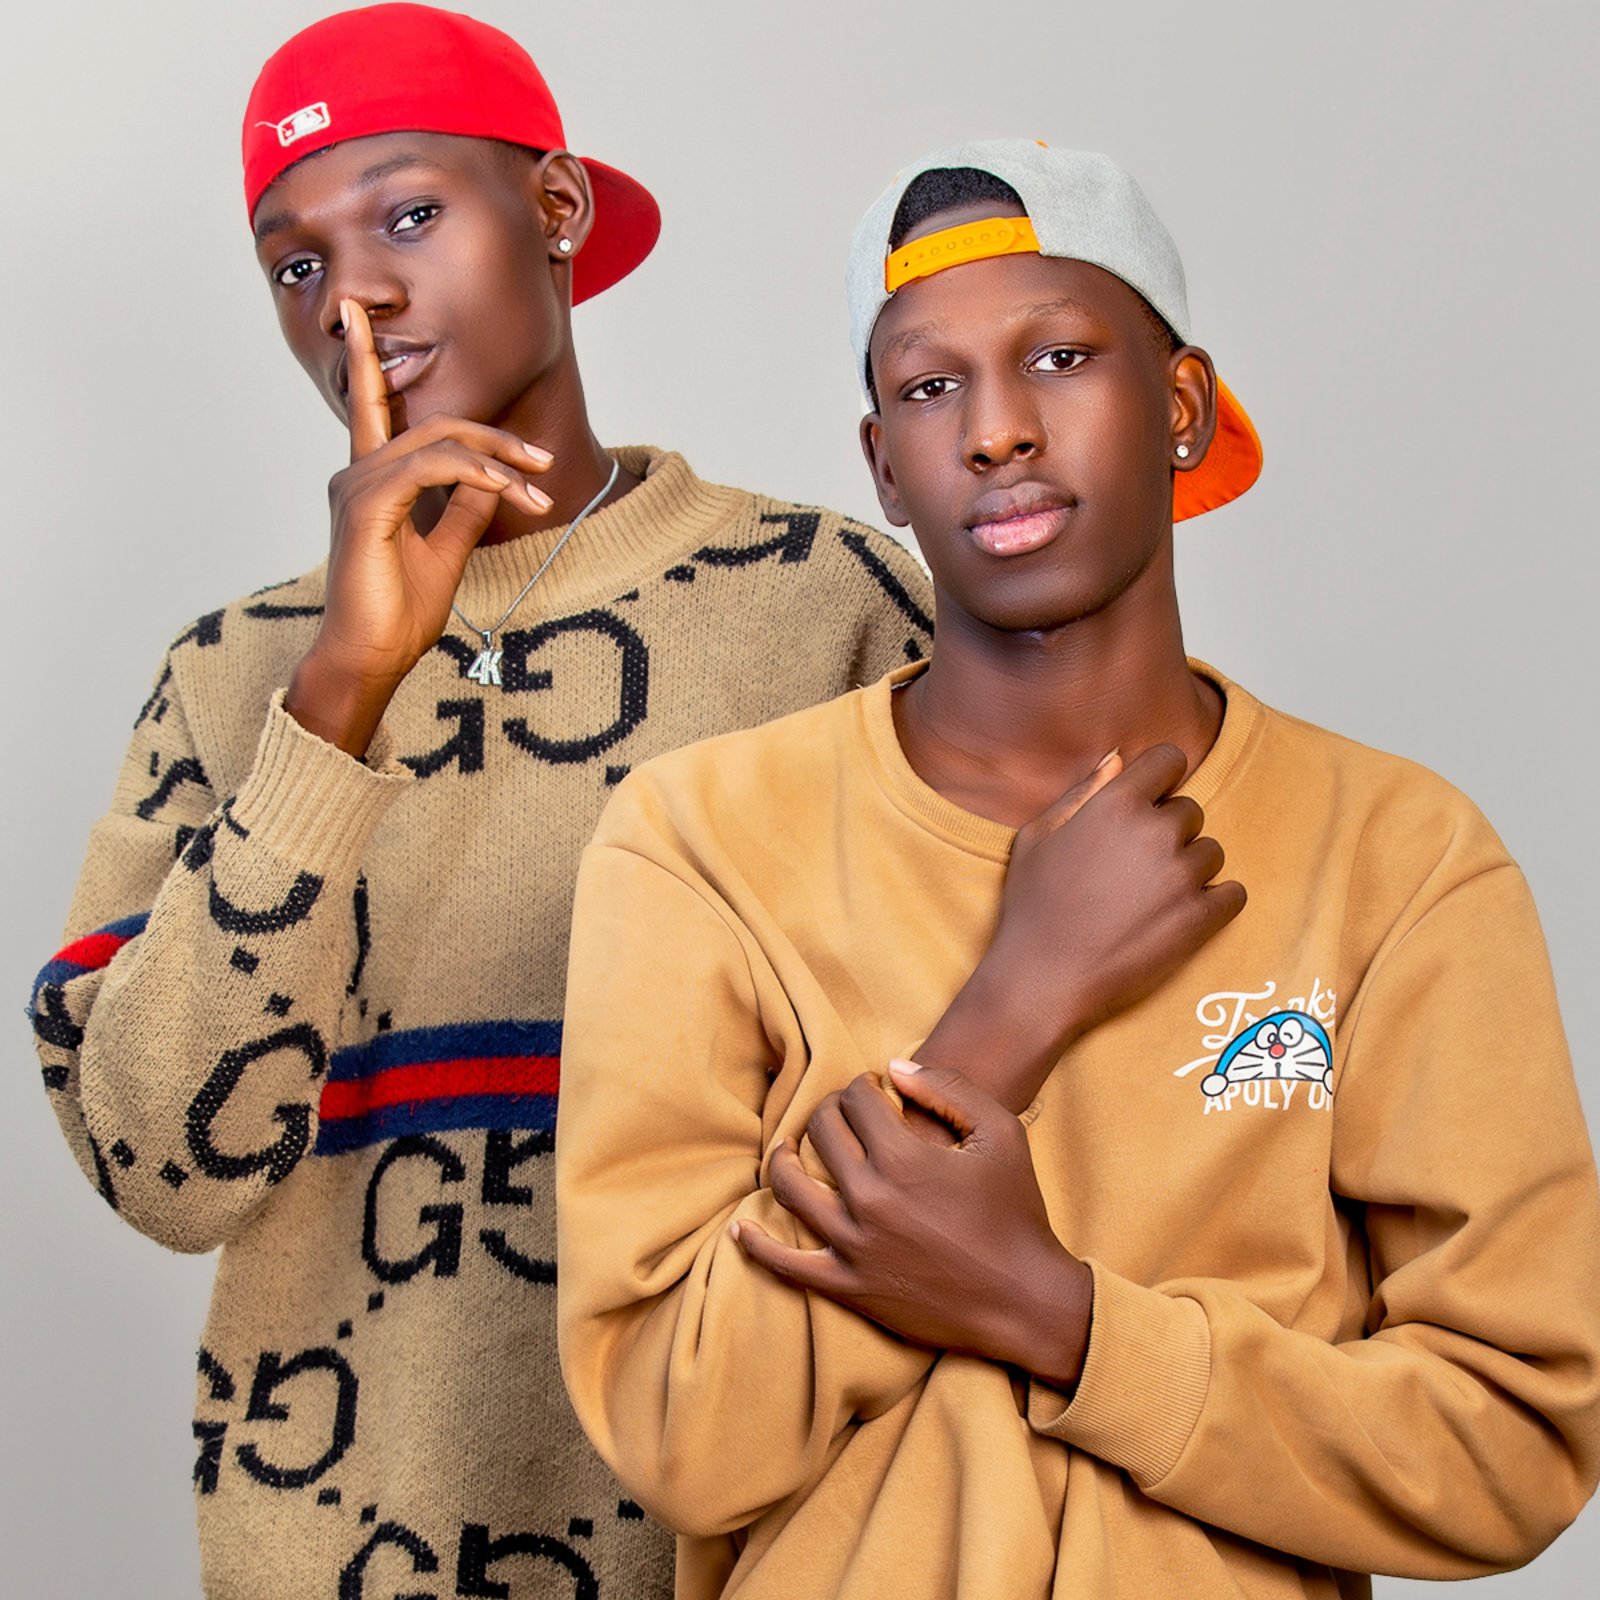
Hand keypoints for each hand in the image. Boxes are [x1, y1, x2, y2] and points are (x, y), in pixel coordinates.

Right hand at [285, 299, 554, 754]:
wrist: (371, 659)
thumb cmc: (398, 613)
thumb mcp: (446, 550)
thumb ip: (465, 509)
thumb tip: (495, 479)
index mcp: (371, 481)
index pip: (370, 407)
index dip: (364, 357)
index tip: (361, 311)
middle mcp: (357, 474)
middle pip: (434, 426)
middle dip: (497, 438)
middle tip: (544, 461)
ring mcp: (357, 486)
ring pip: (438, 442)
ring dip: (498, 460)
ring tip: (537, 488)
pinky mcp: (367, 506)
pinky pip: (431, 468)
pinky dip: (475, 472)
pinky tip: (508, 489)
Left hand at [735, 1062, 1091, 1390]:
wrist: (1025, 1299)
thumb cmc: (1017, 1211)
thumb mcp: (1001, 1132)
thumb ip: (948, 1088)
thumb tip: (893, 1069)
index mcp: (903, 1158)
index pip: (855, 1099)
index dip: (862, 1086)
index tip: (875, 1093)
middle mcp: (869, 1198)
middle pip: (822, 1132)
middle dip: (830, 1112)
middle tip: (846, 1115)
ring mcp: (853, 1246)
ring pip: (792, 1186)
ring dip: (785, 1158)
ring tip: (791, 1149)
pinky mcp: (849, 1287)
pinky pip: (786, 1264)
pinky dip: (757, 1244)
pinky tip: (741, 1228)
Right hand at [921, 744, 1244, 1115]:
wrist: (1041, 979)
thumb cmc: (1032, 907)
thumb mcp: (1037, 836)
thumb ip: (1083, 792)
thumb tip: (1117, 759)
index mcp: (1114, 804)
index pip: (1170, 759)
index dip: (1160, 778)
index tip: (1150, 801)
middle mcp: (1154, 832)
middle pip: (1190, 810)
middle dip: (1168, 832)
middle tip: (1134, 867)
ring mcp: (1181, 876)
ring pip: (1211, 851)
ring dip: (1189, 867)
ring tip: (1150, 897)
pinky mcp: (1200, 918)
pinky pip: (1232, 893)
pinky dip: (1213, 902)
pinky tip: (1178, 915)